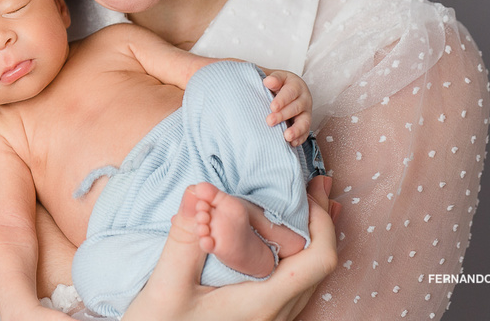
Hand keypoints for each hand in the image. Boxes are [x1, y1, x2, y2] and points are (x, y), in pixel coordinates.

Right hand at [122, 176, 338, 320]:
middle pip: (319, 265)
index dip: (322, 222)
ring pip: (309, 275)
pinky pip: (294, 283)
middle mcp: (276, 316)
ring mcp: (271, 320)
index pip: (317, 261)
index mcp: (263, 305)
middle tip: (314, 182)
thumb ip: (185, 238)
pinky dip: (298, 253)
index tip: (308, 192)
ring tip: (309, 200)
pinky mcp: (260, 318)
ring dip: (310, 236)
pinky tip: (288, 235)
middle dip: (319, 220)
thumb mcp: (166, 285)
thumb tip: (197, 191)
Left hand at [263, 70, 312, 143]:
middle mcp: (304, 99)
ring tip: (286, 136)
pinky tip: (292, 143)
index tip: (272, 107)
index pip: (290, 92)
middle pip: (296, 108)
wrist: (285, 90)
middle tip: (270, 121)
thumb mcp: (276, 78)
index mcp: (296, 85)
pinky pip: (305, 132)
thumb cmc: (277, 84)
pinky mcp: (305, 123)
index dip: (282, 100)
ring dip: (296, 130)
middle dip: (283, 115)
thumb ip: (273, 79)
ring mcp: (306, 112)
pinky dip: (300, 138)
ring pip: (304, 122)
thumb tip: (268, 81)